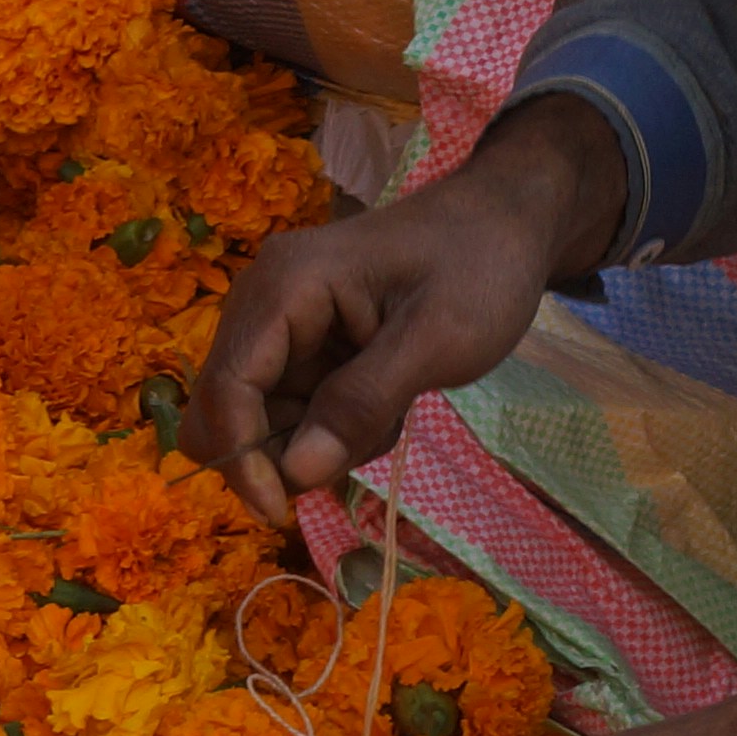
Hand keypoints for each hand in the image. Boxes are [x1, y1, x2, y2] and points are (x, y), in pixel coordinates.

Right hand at [185, 95, 627, 533]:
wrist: (508, 222)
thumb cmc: (479, 267)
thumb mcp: (435, 340)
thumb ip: (362, 404)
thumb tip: (295, 473)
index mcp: (285, 286)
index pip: (228, 387)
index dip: (241, 458)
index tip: (281, 513)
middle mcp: (265, 302)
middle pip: (228, 408)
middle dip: (284, 450)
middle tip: (363, 445)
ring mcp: (283, 324)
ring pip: (264, 419)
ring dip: (320, 439)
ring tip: (393, 411)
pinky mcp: (306, 344)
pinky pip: (296, 409)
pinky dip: (336, 426)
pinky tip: (389, 402)